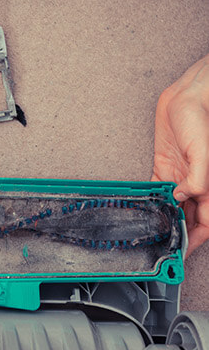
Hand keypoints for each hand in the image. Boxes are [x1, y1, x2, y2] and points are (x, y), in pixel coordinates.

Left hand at [152, 54, 208, 255]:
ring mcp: (180, 175)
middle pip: (189, 216)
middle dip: (180, 232)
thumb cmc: (202, 120)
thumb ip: (198, 179)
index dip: (197, 237)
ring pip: (173, 205)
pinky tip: (147, 208)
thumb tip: (184, 198)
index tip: (184, 250)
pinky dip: (153, 199)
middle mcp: (195, 183)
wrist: (186, 98)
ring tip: (155, 232)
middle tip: (166, 247)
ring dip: (166, 218)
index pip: (206, 220)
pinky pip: (158, 187)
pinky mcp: (164, 165)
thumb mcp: (202, 152)